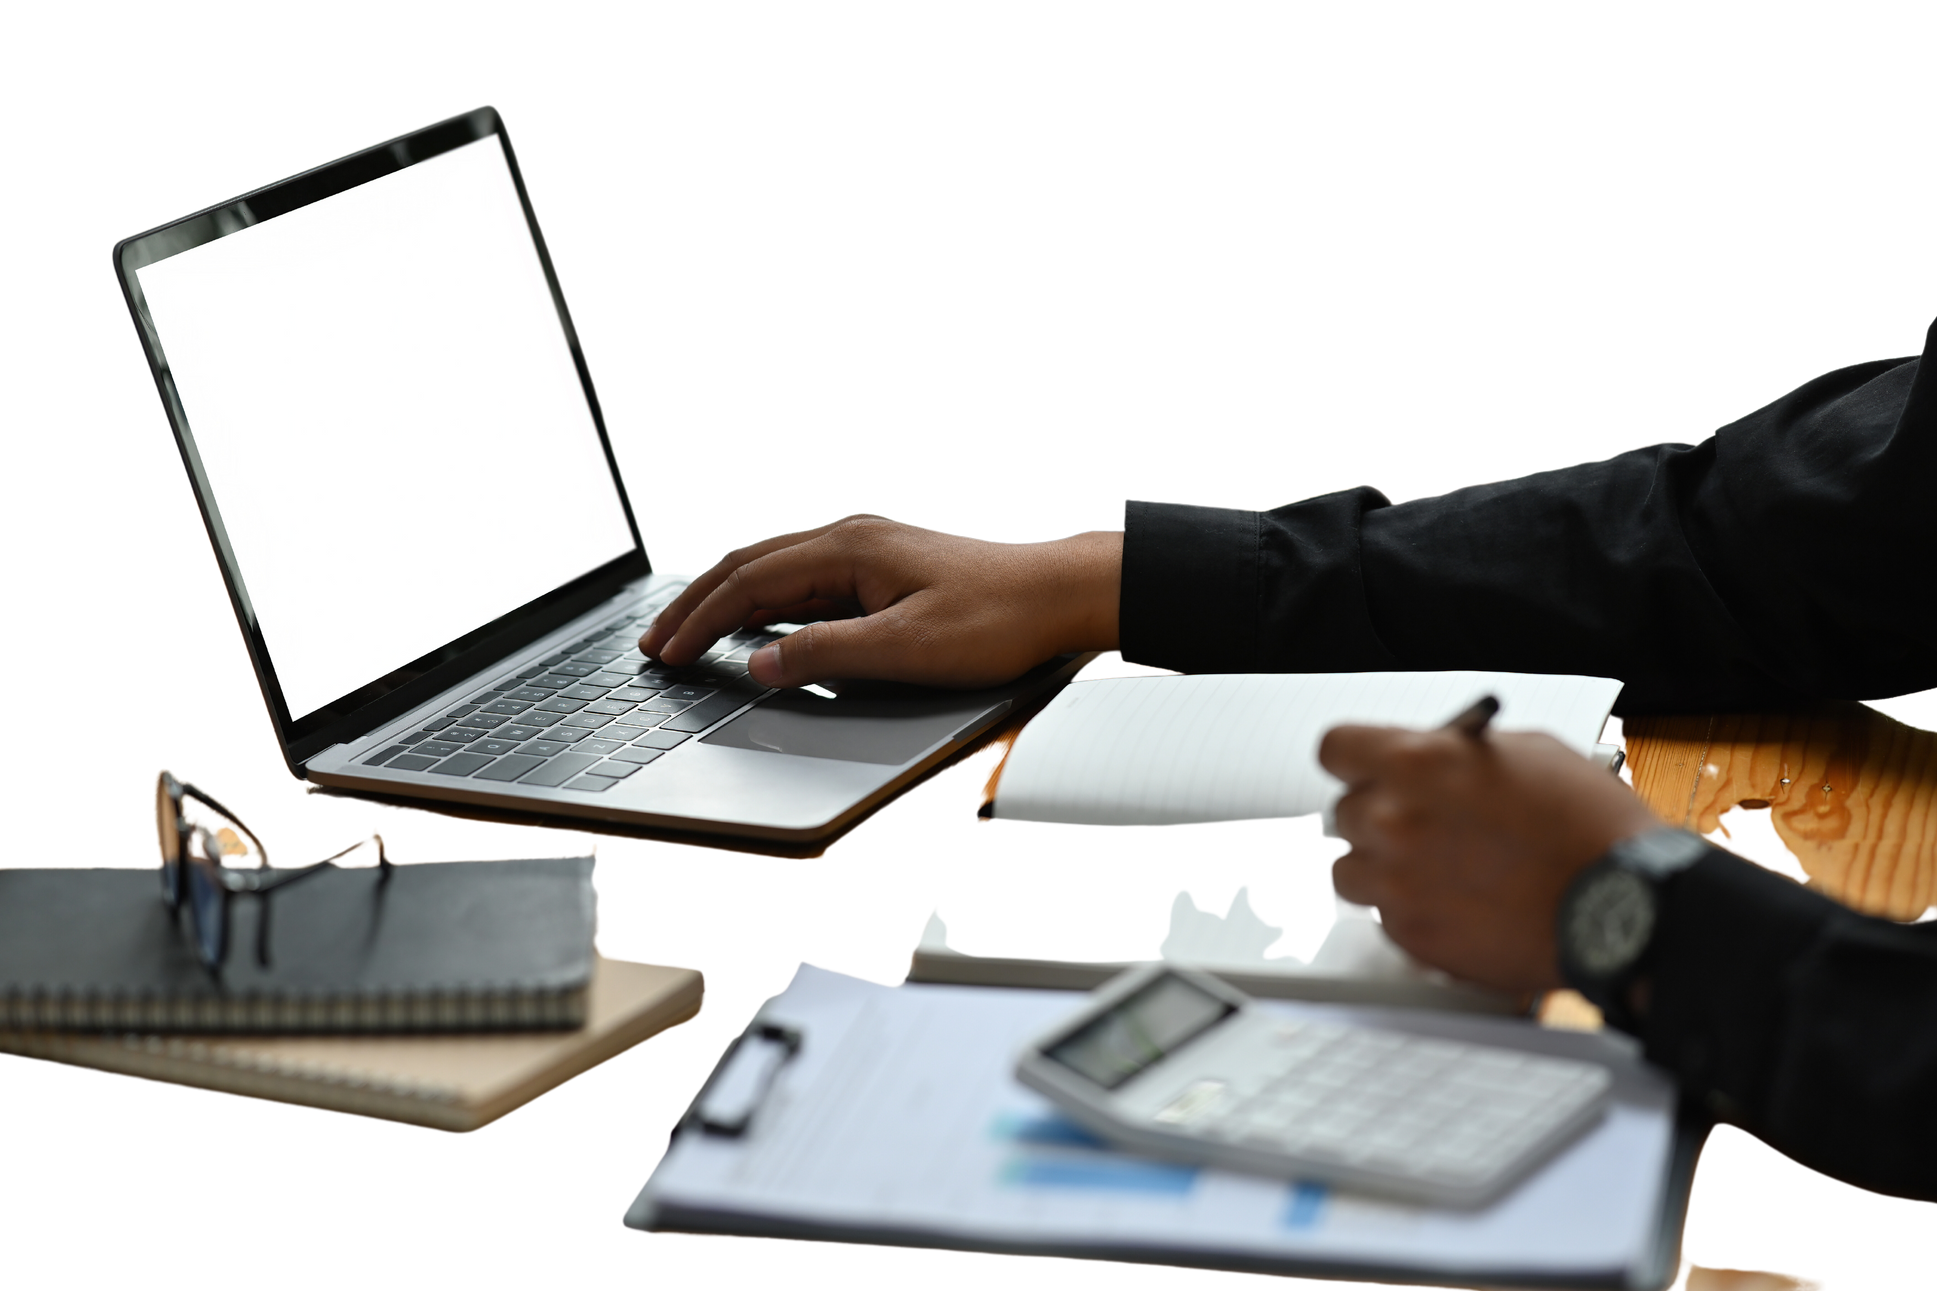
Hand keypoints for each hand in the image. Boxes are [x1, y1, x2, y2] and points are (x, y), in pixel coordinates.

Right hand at [638, 513, 1122, 688]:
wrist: (1056, 596)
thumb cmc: (996, 619)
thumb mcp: (904, 649)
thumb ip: (825, 654)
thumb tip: (760, 663)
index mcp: (848, 549)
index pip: (750, 582)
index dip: (701, 620)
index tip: (667, 653)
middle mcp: (851, 538)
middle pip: (750, 565)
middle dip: (697, 605)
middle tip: (656, 642)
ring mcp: (867, 549)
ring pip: (774, 568)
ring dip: (727, 600)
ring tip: (690, 631)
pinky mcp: (883, 566)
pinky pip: (804, 577)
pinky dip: (764, 599)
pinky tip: (758, 622)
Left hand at [1318, 724, 1661, 994]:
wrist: (1628, 907)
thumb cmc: (1591, 827)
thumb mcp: (1528, 753)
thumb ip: (1458, 754)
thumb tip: (1432, 759)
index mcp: (1417, 764)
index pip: (1336, 748)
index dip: (1356, 759)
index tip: (1368, 767)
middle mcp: (1394, 823)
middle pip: (1345, 813)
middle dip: (1380, 814)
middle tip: (1423, 823)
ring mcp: (1398, 885)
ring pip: (1352, 871)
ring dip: (1384, 867)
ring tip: (1437, 868)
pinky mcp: (1413, 938)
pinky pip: (1386, 918)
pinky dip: (1413, 912)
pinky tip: (1460, 904)